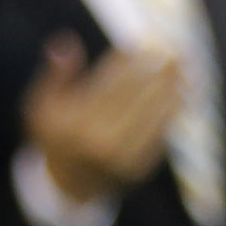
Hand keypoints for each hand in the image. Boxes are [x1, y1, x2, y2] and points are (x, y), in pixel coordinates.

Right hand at [25, 34, 181, 207]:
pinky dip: (171, 114)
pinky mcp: (140, 168)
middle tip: (175, 52)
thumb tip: (68, 40)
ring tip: (183, 70)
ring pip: (153, 117)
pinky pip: (159, 136)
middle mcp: (101, 142)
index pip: (109, 85)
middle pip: (136, 99)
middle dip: (157, 73)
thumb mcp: (42, 105)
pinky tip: (181, 95)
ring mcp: (123, 158)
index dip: (130, 63)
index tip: (145, 43)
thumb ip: (56, 74)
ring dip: (171, 91)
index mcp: (76, 123)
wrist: (70, 185)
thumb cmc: (57, 135)